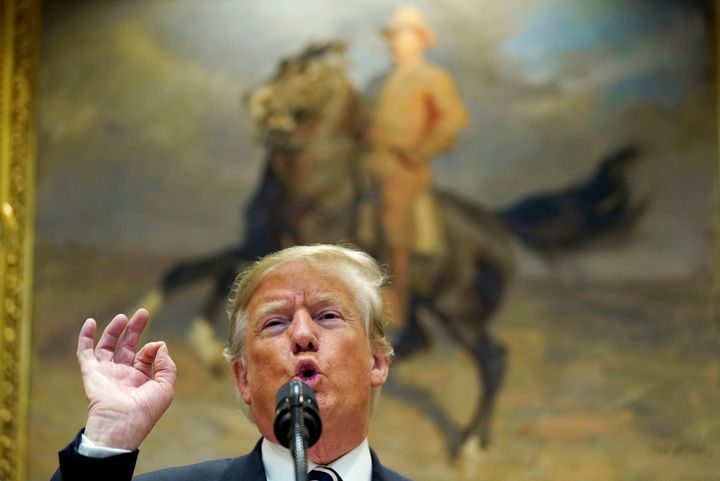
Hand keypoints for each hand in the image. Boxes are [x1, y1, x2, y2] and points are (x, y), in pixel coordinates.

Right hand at [77, 309, 175, 449]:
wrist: (121, 424)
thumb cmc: (145, 410)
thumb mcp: (165, 387)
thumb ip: (167, 365)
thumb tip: (161, 345)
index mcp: (140, 378)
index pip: (145, 355)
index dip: (152, 348)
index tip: (156, 347)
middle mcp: (123, 374)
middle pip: (128, 345)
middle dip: (135, 329)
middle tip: (143, 312)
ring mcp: (106, 372)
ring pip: (108, 346)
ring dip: (114, 330)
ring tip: (123, 317)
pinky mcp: (91, 372)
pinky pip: (85, 353)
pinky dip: (86, 338)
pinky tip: (90, 322)